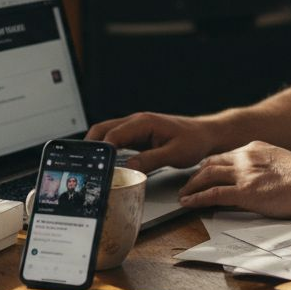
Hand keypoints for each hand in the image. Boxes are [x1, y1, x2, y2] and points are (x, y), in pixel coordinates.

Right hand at [85, 112, 216, 171]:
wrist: (206, 135)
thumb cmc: (194, 141)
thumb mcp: (174, 154)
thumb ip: (151, 160)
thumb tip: (129, 167)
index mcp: (143, 122)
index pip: (112, 134)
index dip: (101, 150)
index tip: (95, 165)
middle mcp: (137, 122)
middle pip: (103, 130)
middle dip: (91, 146)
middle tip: (84, 164)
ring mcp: (137, 128)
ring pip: (108, 134)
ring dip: (99, 148)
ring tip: (92, 165)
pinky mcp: (139, 136)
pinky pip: (118, 141)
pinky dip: (109, 150)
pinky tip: (107, 163)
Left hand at [179, 141, 290, 218]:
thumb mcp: (282, 165)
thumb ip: (265, 169)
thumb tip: (259, 182)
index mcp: (256, 149)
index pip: (225, 156)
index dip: (210, 165)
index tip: (202, 172)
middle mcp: (246, 157)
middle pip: (211, 163)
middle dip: (196, 175)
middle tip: (187, 185)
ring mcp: (244, 174)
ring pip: (207, 176)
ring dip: (191, 186)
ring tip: (183, 195)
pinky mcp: (245, 192)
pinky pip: (213, 194)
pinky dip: (197, 198)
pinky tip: (189, 203)